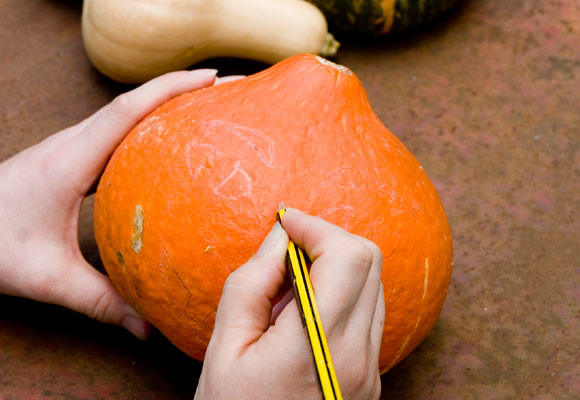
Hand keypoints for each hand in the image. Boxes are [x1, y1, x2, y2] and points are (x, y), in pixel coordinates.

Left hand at [0, 69, 220, 338]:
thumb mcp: (48, 278)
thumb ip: (100, 301)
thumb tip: (148, 327)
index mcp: (70, 162)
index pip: (127, 112)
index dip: (171, 90)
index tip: (211, 80)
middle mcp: (71, 144)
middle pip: (133, 103)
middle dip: (179, 89)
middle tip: (223, 91)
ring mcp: (70, 148)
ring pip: (124, 114)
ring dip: (164, 105)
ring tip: (204, 111)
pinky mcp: (70, 159)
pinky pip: (116, 133)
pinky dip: (146, 127)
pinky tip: (165, 146)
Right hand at [195, 208, 384, 398]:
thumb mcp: (224, 349)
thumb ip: (252, 284)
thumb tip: (280, 237)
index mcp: (317, 347)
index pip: (348, 257)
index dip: (316, 226)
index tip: (285, 221)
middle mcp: (356, 357)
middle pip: (369, 262)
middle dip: (327, 239)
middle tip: (286, 250)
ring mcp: (369, 370)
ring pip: (373, 284)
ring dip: (335, 266)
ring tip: (290, 286)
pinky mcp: (370, 377)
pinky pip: (368, 313)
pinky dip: (341, 293)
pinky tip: (304, 310)